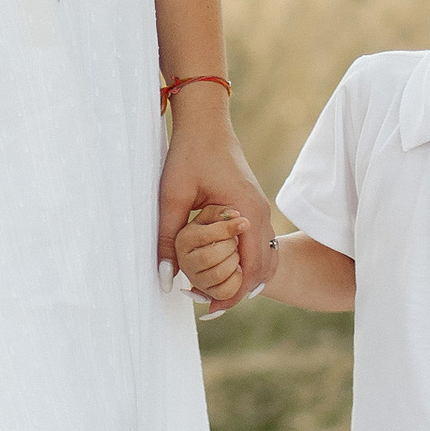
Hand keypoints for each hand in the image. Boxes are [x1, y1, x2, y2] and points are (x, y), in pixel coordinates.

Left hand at [157, 103, 271, 292]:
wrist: (205, 122)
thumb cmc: (189, 154)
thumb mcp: (172, 197)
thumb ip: (169, 240)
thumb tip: (166, 279)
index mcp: (247, 213)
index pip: (252, 269)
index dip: (232, 294)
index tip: (208, 308)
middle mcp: (260, 214)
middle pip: (262, 269)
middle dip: (237, 290)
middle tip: (204, 303)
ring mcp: (259, 211)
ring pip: (263, 259)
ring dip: (242, 278)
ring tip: (209, 290)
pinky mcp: (251, 208)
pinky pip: (256, 246)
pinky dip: (243, 263)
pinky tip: (217, 268)